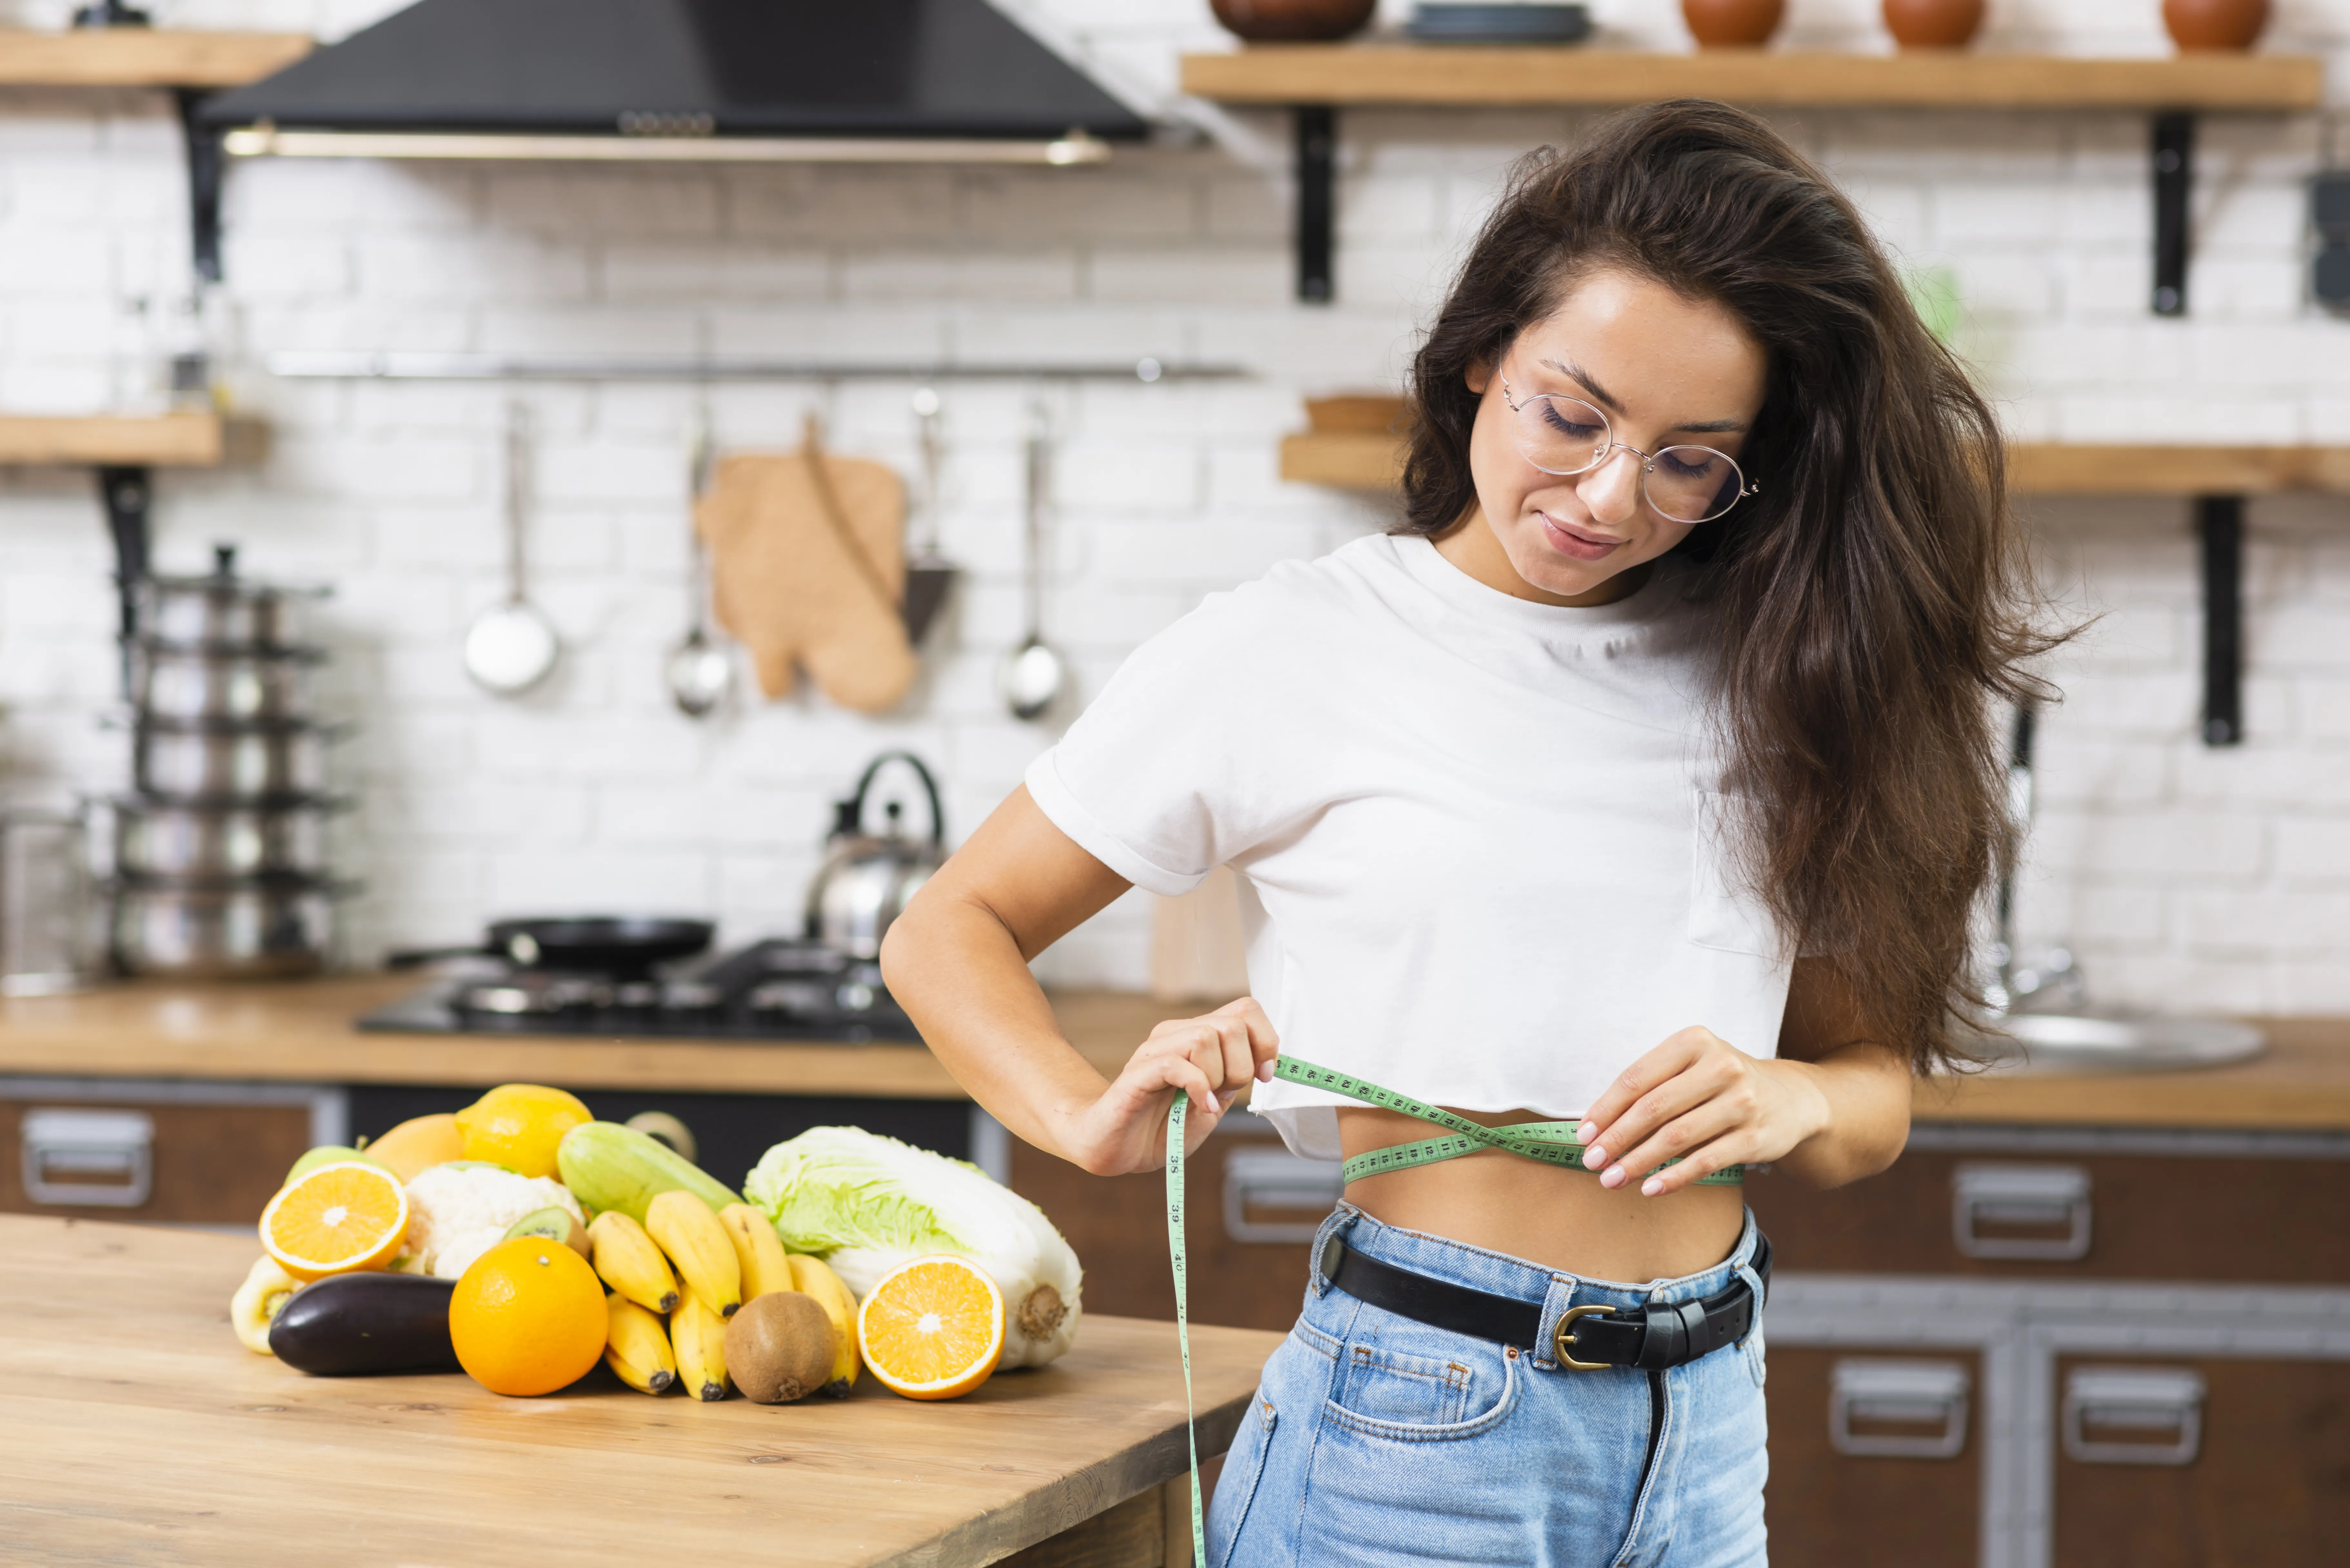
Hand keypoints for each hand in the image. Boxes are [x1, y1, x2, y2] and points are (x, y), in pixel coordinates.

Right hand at [1057, 998, 1278, 1177]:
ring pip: (1205, 1037)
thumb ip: (1233, 1082)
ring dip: (1218, 1077)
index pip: (1244, 1010)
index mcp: (1195, 1036)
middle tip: (1225, 1093)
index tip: (1264, 1074)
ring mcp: (1155, 1051)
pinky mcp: (1138, 1073)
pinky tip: (1198, 1107)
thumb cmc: (1161, 1128)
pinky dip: (1198, 1088)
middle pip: (1231, 1024)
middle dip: (1242, 1065)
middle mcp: (1175, 1035)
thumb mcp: (1212, 1105)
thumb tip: (1262, 1064)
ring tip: (1204, 1101)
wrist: (1115, 1149)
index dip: (1265, 1040)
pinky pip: (1177, 1064)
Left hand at [1572, 1026, 1831, 1197]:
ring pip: (1676, 1138)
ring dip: (1637, 1162)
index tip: (1583, 1134)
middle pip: (1653, 1109)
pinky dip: (1673, 1177)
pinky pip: (1705, 1162)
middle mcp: (1721, 1067)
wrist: (1792, 1098)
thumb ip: (1652, 1086)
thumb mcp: (1691, 1066)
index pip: (1637, 1078)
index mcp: (1695, 1041)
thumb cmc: (1723, 1082)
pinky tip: (1649, 1188)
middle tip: (1591, 1161)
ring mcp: (1742, 1102)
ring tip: (1611, 1179)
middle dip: (1616, 1139)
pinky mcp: (1756, 1137)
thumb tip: (1598, 1126)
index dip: (1605, 1109)